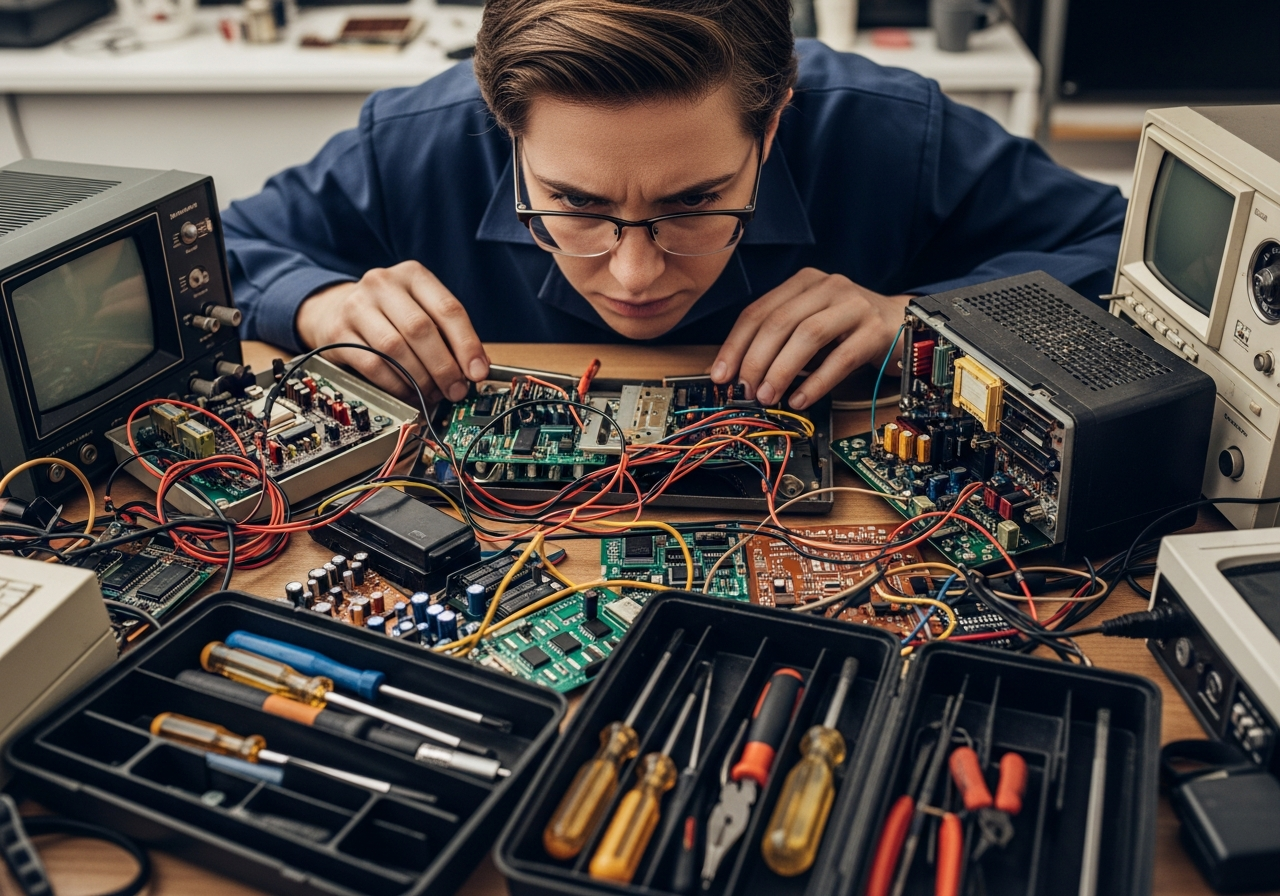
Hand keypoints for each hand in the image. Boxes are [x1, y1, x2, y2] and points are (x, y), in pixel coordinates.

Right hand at [294, 261, 488, 403]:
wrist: (333, 309)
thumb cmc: (388, 313)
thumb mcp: (420, 309)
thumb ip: (448, 333)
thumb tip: (476, 368)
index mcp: (412, 275)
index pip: (447, 309)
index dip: (467, 344)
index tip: (478, 372)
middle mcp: (382, 284)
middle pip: (420, 329)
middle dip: (443, 367)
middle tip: (456, 390)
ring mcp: (356, 307)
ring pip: (395, 349)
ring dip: (420, 379)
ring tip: (433, 393)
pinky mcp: (338, 333)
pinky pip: (373, 365)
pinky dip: (396, 385)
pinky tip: (409, 394)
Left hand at [709, 268, 911, 408]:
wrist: (903, 322)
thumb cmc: (849, 328)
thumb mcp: (810, 324)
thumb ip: (779, 340)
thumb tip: (740, 375)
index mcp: (803, 282)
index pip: (758, 312)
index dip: (735, 346)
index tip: (720, 376)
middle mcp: (827, 286)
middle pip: (779, 322)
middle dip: (755, 361)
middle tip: (745, 391)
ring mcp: (854, 305)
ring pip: (807, 335)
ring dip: (782, 370)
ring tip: (768, 397)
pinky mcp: (876, 329)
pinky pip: (841, 358)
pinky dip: (817, 382)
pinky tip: (801, 399)